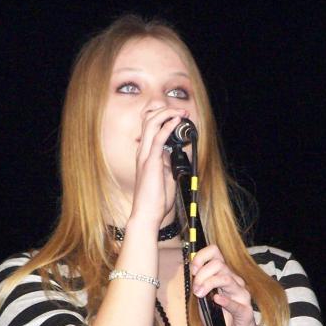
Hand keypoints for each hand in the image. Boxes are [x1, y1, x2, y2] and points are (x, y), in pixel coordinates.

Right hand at [129, 107, 187, 228]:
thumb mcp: (166, 176)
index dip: (163, 118)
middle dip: (166, 111)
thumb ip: (169, 163)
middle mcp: (143, 152)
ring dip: (167, 115)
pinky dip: (167, 126)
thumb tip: (176, 154)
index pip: (150, 128)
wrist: (147, 214)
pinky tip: (176, 121)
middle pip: (149, 120)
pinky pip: (157, 138)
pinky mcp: (150, 162)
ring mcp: (145, 156)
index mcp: (146, 155)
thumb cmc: (155, 199)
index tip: (180, 117)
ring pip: (151, 124)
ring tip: (181, 112)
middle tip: (183, 112)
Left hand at [190, 244, 258, 325]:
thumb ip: (199, 286)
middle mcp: (235, 282)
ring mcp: (242, 296)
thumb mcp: (203, 300)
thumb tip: (191, 270)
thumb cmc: (219, 320)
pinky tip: (217, 299)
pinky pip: (236, 303)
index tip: (193, 269)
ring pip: (227, 279)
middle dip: (202, 274)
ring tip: (199, 294)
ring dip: (209, 284)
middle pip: (219, 264)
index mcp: (224, 276)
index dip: (202, 256)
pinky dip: (225, 300)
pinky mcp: (246, 312)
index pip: (216, 253)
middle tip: (195, 289)